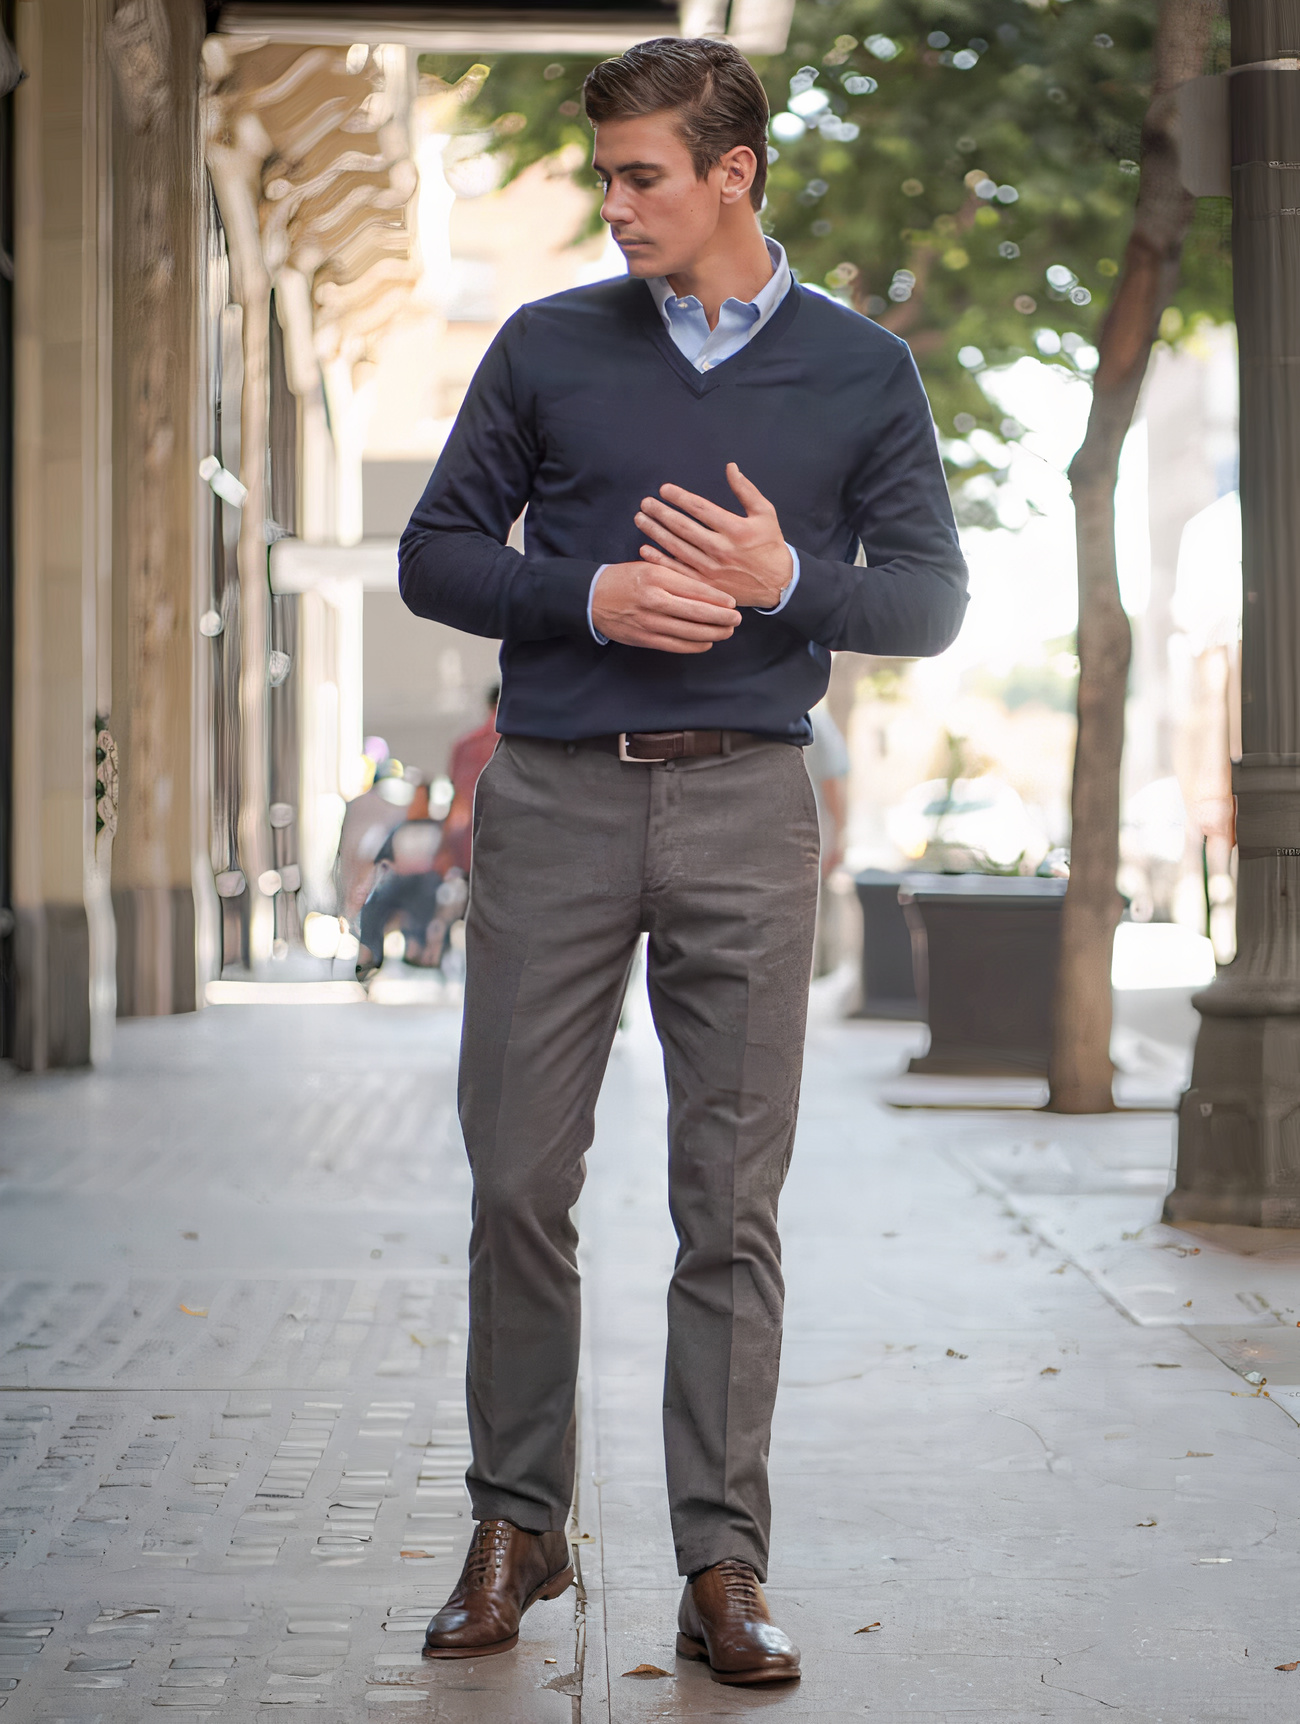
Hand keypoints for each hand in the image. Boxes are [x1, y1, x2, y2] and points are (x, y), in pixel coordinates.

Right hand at [591, 560, 740, 653]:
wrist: (592, 597)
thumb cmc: (625, 579)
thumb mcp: (649, 567)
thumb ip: (676, 576)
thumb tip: (709, 589)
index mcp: (657, 576)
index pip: (696, 589)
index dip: (718, 598)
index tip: (733, 602)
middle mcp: (654, 599)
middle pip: (698, 612)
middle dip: (722, 618)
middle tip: (737, 619)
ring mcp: (649, 622)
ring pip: (690, 632)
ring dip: (713, 633)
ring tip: (727, 631)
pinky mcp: (644, 639)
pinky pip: (676, 646)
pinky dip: (695, 646)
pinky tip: (707, 642)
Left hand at [635, 463, 793, 608]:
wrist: (777, 583)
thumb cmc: (770, 544)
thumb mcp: (766, 513)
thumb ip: (746, 490)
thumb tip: (730, 467)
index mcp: (736, 529)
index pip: (701, 509)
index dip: (680, 497)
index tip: (664, 489)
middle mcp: (722, 549)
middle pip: (684, 528)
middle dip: (661, 513)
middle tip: (645, 503)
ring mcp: (712, 569)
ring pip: (677, 548)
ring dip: (656, 532)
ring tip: (640, 519)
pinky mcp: (707, 585)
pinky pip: (679, 571)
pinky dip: (660, 561)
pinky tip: (645, 549)